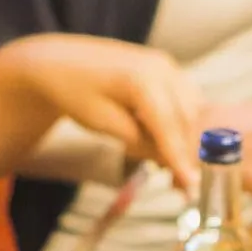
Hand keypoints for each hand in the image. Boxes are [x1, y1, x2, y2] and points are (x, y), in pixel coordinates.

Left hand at [31, 36, 202, 191]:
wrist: (60, 62)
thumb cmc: (76, 92)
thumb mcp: (102, 122)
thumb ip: (139, 141)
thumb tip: (169, 160)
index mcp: (141, 78)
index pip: (169, 125)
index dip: (180, 157)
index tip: (190, 185)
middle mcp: (161, 66)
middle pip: (187, 117)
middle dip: (187, 153)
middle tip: (182, 188)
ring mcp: (166, 65)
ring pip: (191, 110)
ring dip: (187, 140)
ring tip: (174, 172)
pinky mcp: (167, 69)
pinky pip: (184, 100)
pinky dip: (181, 125)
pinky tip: (168, 148)